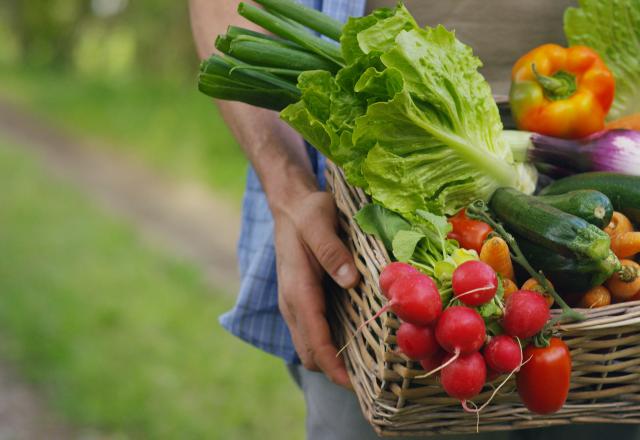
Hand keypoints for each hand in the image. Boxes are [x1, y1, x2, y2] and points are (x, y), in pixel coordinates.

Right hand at [273, 191, 359, 387]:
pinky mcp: (301, 301)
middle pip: (309, 352)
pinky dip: (328, 345)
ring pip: (309, 346)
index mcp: (297, 289)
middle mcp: (291, 303)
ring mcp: (294, 304)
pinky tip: (354, 341)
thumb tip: (349, 280)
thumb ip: (331, 250)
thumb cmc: (307, 212)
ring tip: (366, 367)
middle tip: (370, 380)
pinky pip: (312, 333)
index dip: (332, 366)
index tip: (354, 385)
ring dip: (331, 361)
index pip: (314, 339)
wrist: (290, 205)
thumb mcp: (319, 222)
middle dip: (334, 371)